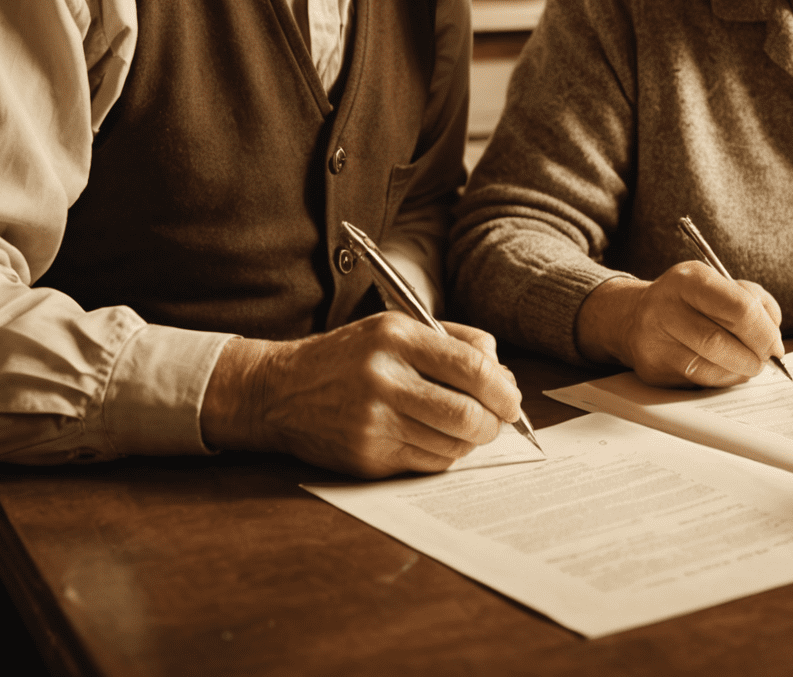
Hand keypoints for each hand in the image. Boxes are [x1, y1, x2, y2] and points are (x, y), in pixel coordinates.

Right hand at [200, 314, 522, 477]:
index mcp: (395, 337)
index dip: (502, 388)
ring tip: (466, 428)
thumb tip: (502, 373)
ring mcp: (374, 422)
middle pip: (466, 413)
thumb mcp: (395, 327)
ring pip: (451, 444)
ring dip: (470, 441)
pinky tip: (436, 440)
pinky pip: (427, 464)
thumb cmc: (349, 356)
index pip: (470, 366)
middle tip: (497, 420)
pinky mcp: (367, 457)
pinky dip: (443, 455)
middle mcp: (384, 379)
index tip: (512, 398)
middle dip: (493, 422)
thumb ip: (453, 341)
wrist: (280, 391)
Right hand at [575, 263, 784, 388]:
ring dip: (739, 371)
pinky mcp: (653, 370)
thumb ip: (752, 299)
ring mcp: (655, 340)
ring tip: (747, 363)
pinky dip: (722, 380)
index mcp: (688, 279)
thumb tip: (773, 332)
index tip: (775, 343)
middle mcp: (665, 307)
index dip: (764, 331)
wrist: (633, 317)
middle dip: (754, 356)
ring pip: (710, 368)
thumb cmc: (687, 300)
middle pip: (722, 342)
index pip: (738, 307)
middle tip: (765, 358)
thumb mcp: (716, 283)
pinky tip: (725, 369)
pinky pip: (698, 383)